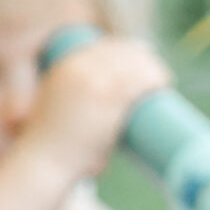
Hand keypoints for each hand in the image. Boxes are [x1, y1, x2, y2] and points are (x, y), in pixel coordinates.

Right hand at [18, 34, 169, 180]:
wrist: (44, 161)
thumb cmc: (52, 146)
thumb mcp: (58, 113)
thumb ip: (75, 109)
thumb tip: (95, 124)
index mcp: (65, 67)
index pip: (103, 48)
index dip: (127, 49)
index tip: (142, 58)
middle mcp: (79, 68)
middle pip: (122, 52)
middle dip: (144, 58)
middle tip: (157, 74)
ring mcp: (94, 82)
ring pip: (133, 65)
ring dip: (154, 67)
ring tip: (164, 80)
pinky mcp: (107, 100)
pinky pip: (137, 81)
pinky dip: (155, 77)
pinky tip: (164, 81)